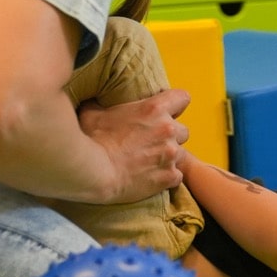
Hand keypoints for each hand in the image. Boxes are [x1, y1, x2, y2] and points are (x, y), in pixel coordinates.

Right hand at [76, 88, 190, 202]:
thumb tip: (94, 98)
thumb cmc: (94, 140)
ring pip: (182, 154)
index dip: (176, 105)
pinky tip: (153, 178)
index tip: (167, 112)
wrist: (96, 172)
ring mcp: (170, 154)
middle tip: (154, 142)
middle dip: (172, 136)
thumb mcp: (93, 113)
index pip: (182, 98)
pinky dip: (168, 178)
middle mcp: (168, 130)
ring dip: (170, 157)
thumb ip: (100, 103)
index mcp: (154, 109)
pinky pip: (177, 176)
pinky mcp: (169, 176)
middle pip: (183, 130)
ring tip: (152, 163)